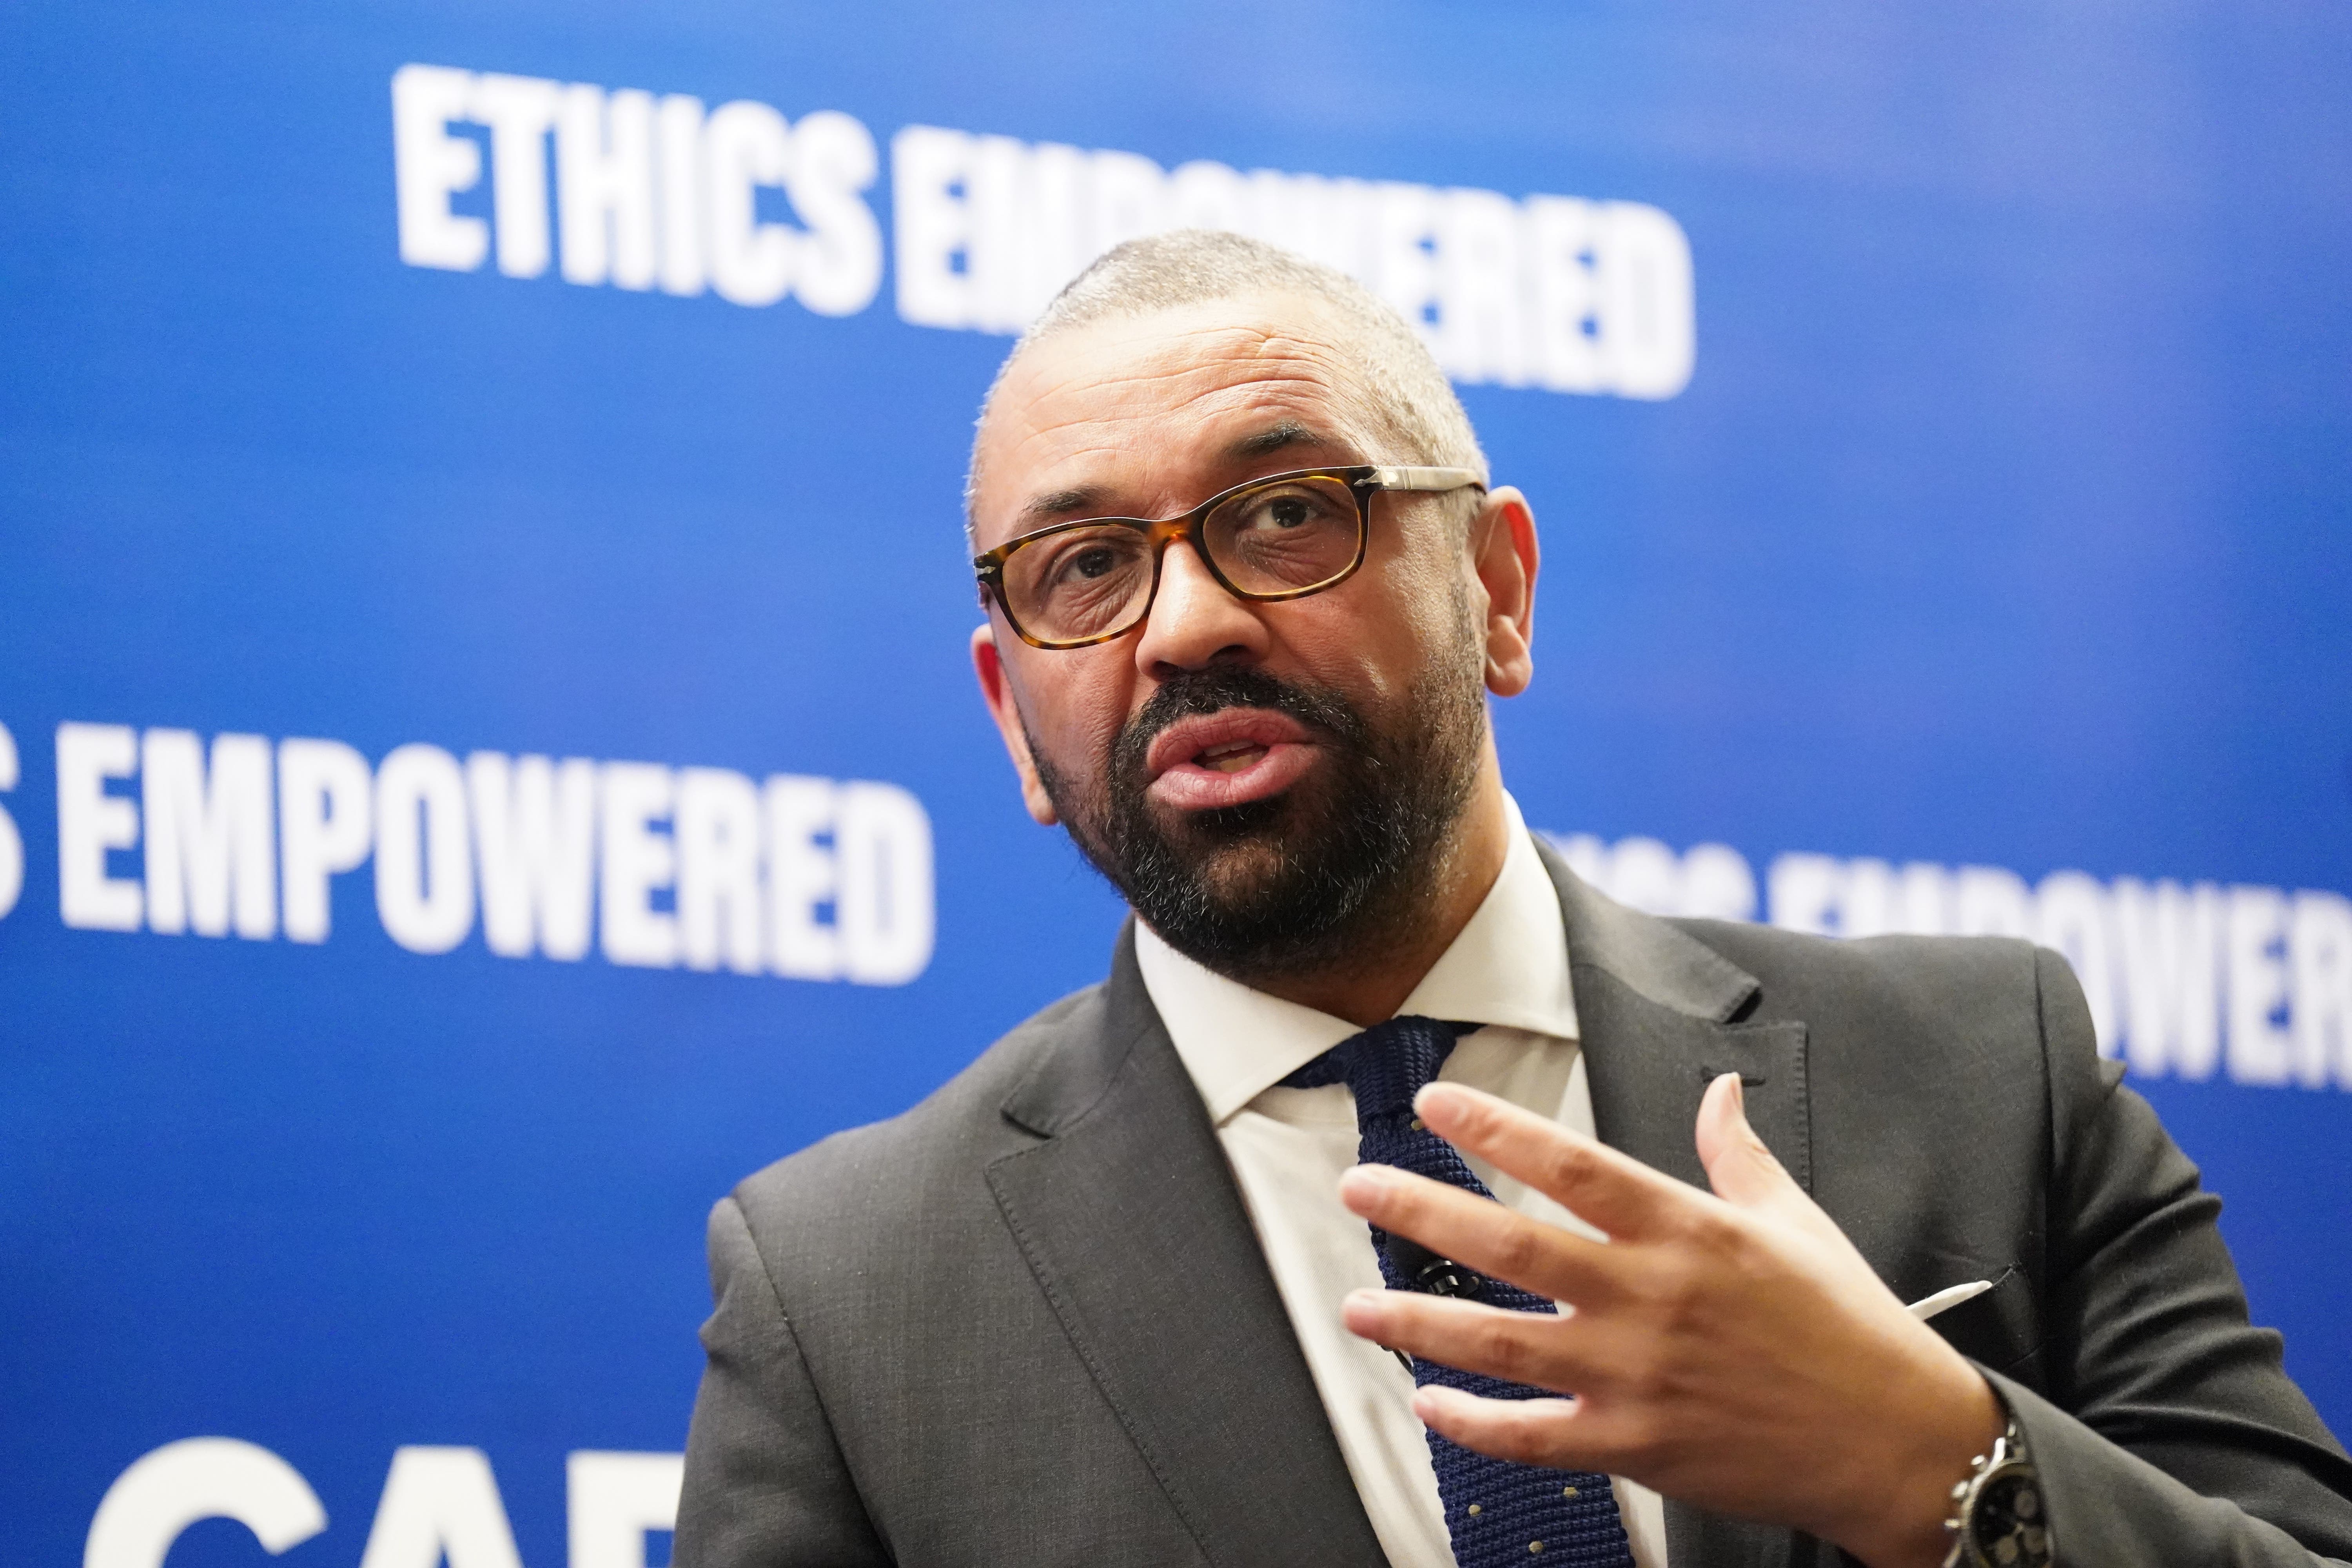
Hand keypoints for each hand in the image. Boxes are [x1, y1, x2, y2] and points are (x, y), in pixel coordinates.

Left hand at [1337, 1073, 2000, 1567]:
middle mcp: (1651, 1296)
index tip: (1435, 1106)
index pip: (1571, 1163)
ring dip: (1418, 1324)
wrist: (1898, 1441)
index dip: (1496, 1129)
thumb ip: (1738, 1154)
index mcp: (1687, 1230)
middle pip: (1511, 1244)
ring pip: (1501, 1342)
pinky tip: (1429, 1403)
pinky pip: (1534, 1436)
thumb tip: (1721, 1089)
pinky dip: (1473, 1423)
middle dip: (1422, 1213)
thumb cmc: (1848, 1325)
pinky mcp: (1637, 1444)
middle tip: (1359, 1189)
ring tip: (1356, 1309)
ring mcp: (1638, 1375)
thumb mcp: (1796, 1221)